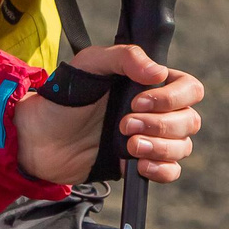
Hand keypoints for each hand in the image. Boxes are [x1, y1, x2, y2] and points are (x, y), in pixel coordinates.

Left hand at [14, 45, 201, 185]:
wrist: (39, 139)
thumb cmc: (63, 97)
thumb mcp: (90, 64)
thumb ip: (124, 58)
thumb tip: (158, 73)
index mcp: (149, 84)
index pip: (189, 88)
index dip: (173, 97)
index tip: (139, 101)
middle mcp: (156, 111)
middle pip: (189, 120)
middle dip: (161, 125)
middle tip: (124, 124)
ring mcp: (149, 139)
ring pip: (182, 146)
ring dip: (160, 147)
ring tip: (129, 145)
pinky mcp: (139, 164)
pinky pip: (171, 171)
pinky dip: (162, 170)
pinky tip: (139, 164)